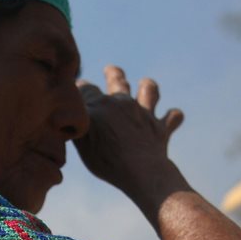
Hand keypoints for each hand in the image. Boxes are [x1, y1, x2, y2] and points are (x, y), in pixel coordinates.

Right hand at [74, 65, 184, 202]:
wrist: (141, 170)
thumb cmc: (107, 160)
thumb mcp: (82, 143)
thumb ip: (76, 125)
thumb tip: (66, 114)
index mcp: (100, 105)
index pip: (86, 88)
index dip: (81, 88)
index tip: (78, 89)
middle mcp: (122, 103)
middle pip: (117, 79)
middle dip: (113, 73)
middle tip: (111, 69)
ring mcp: (143, 113)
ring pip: (149, 89)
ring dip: (147, 86)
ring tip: (145, 85)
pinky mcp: (161, 128)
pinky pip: (172, 117)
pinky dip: (173, 117)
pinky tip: (174, 116)